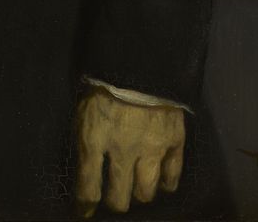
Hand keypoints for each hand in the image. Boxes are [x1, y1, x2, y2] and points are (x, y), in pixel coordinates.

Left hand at [75, 88, 184, 214]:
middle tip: (114, 196)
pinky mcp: (173, 140)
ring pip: (146, 193)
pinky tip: (160, 181)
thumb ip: (85, 138)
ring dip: (138, 193)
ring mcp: (151, 148)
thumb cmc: (104, 78)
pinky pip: (172, 176)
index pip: (88, 189)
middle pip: (119, 199)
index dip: (85, 207)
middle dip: (114, 201)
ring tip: (136, 187)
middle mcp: (123, 151)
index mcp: (94, 140)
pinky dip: (166, 183)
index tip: (85, 212)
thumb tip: (86, 165)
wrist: (140, 53)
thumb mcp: (84, 107)